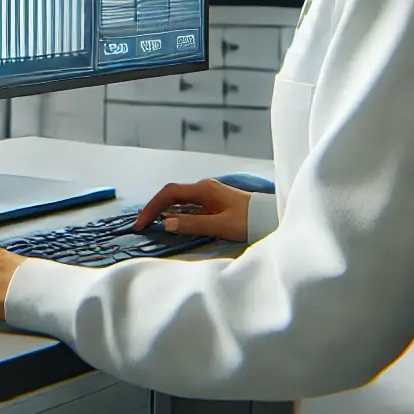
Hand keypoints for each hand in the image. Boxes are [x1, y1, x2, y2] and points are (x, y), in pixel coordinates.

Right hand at [133, 179, 253, 241]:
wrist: (272, 217)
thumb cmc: (249, 221)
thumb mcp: (221, 226)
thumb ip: (193, 224)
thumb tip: (166, 223)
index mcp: (204, 189)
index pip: (169, 194)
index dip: (152, 208)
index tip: (140, 224)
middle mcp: (204, 188)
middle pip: (172, 195)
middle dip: (154, 209)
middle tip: (142, 226)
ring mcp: (210, 194)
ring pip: (180, 201)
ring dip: (165, 212)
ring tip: (152, 226)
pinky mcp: (215, 202)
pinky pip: (190, 206)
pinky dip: (177, 214)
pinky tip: (174, 224)